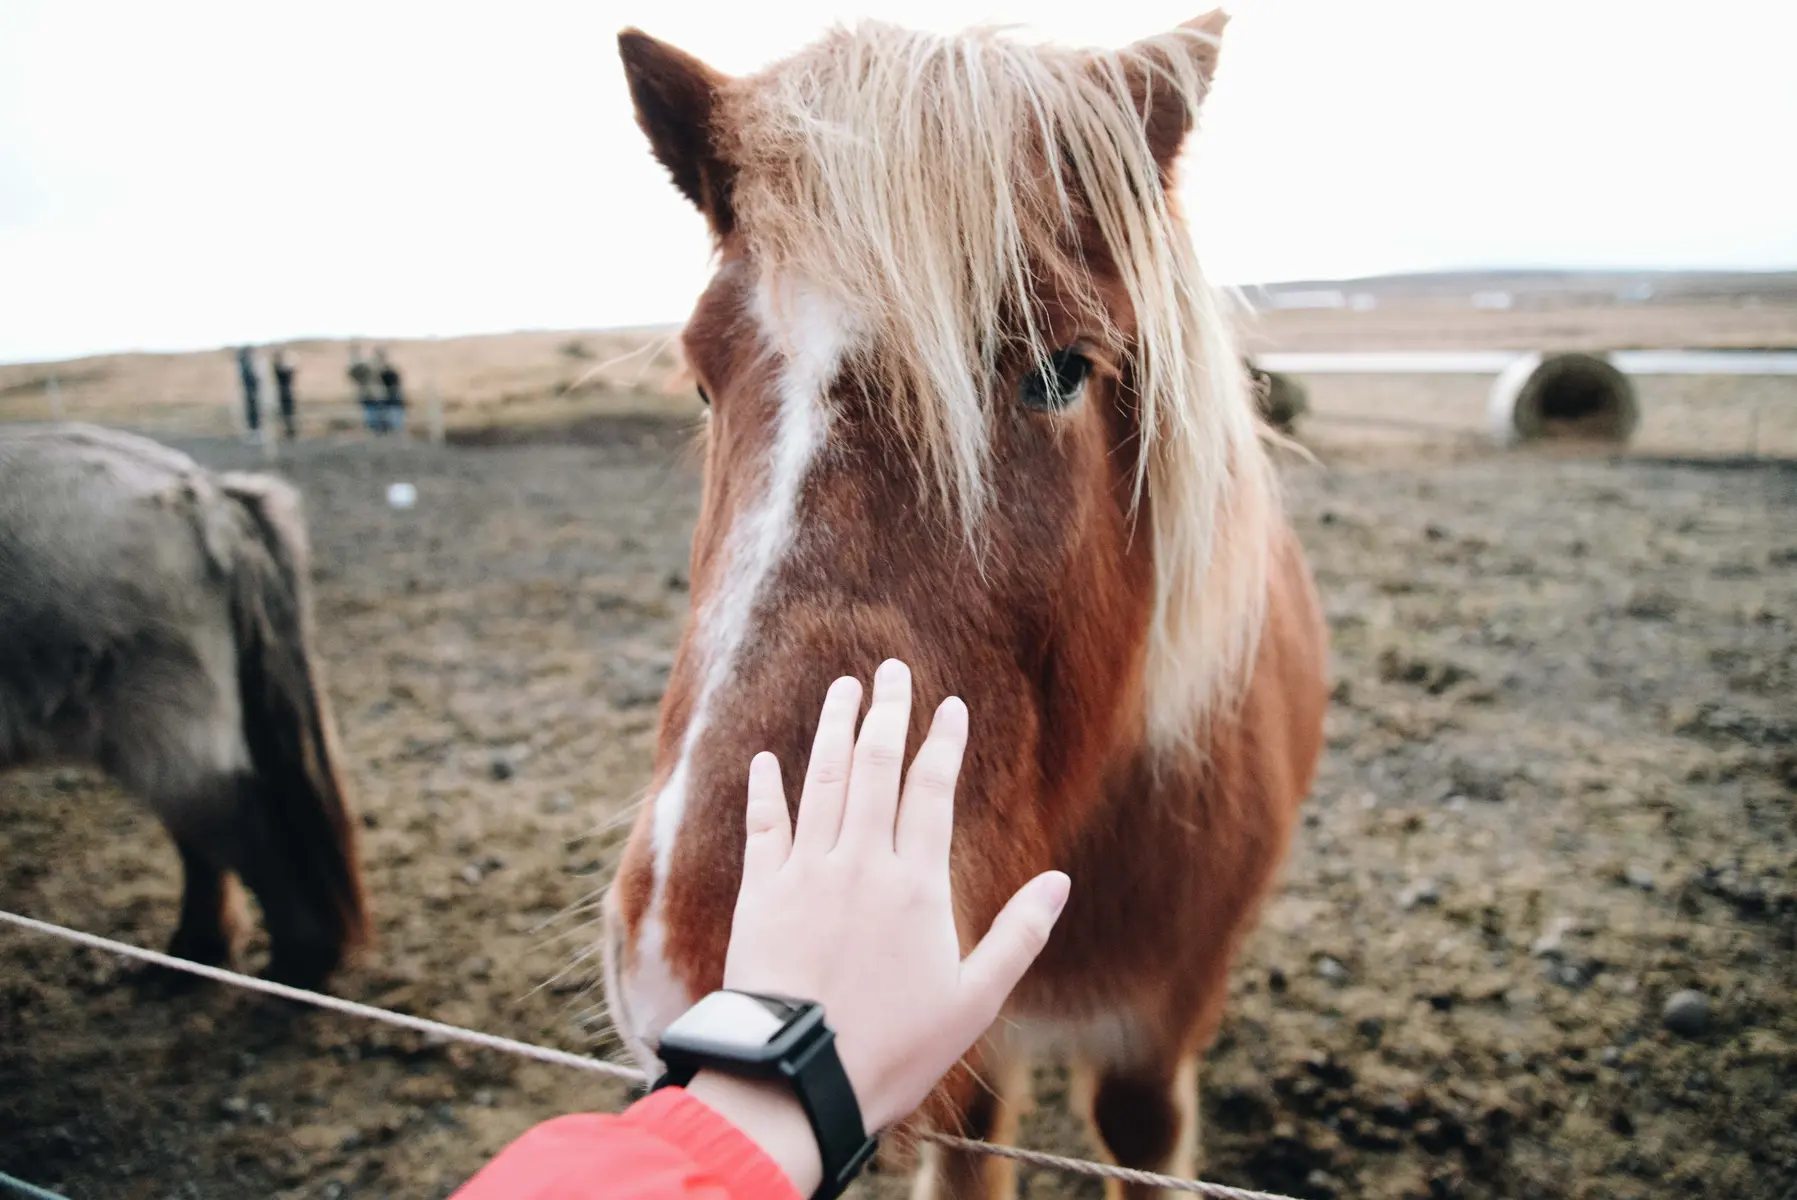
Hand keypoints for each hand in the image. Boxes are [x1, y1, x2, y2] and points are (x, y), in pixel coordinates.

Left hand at [722, 659, 1070, 1131]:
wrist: (800, 1075)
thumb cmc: (894, 1048)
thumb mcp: (975, 999)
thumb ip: (1019, 935)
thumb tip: (1060, 883)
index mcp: (917, 885)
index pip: (933, 791)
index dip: (943, 743)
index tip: (950, 706)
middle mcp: (861, 863)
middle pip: (876, 768)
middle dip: (887, 713)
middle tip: (892, 670)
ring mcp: (806, 874)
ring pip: (822, 782)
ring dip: (833, 730)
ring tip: (842, 689)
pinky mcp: (761, 895)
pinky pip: (764, 826)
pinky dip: (765, 789)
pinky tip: (766, 759)